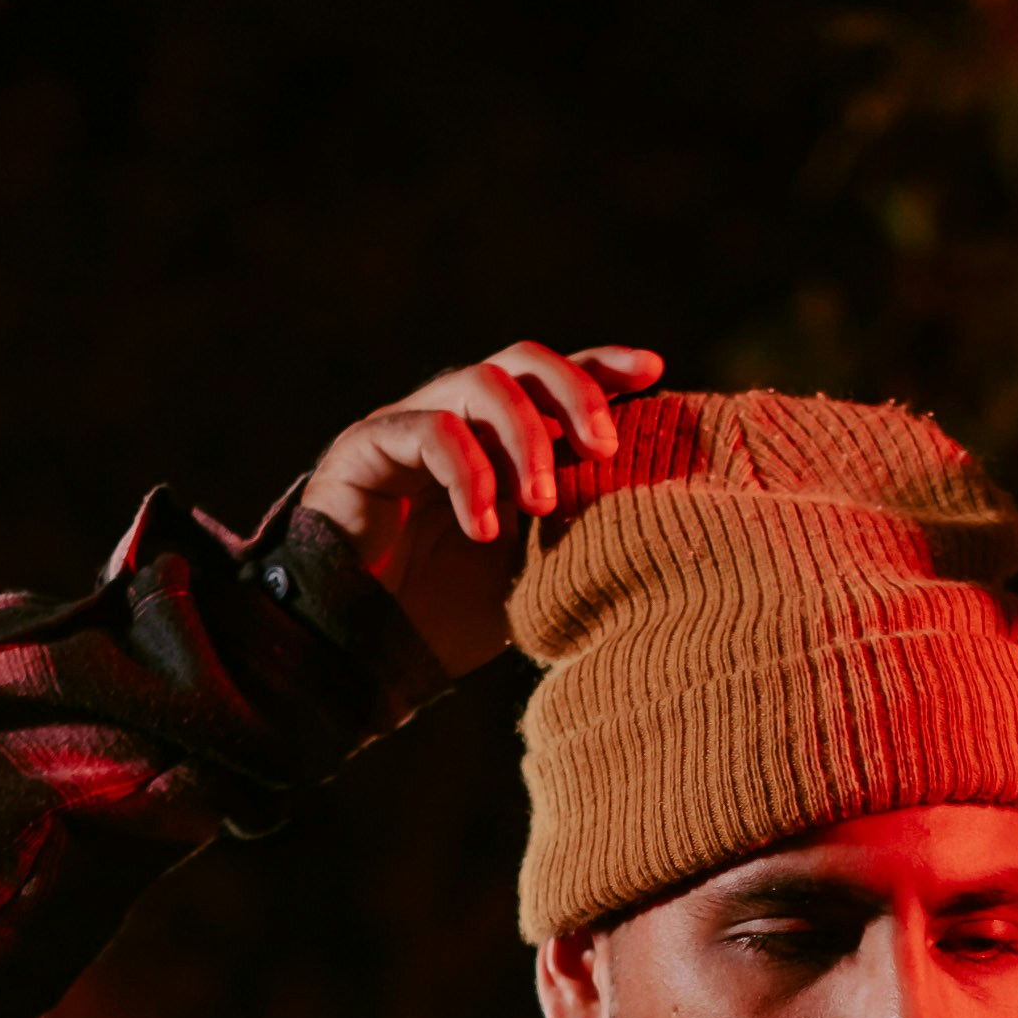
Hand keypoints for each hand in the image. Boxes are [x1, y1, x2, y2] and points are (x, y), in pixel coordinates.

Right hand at [302, 340, 664, 676]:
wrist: (362, 655)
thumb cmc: (445, 620)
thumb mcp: (533, 573)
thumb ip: (573, 527)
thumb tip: (645, 500)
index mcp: (498, 441)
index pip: (554, 381)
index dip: (603, 367)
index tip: (655, 373)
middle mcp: (456, 419)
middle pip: (522, 361)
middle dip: (574, 393)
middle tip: (603, 451)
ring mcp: (410, 425)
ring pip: (480, 383)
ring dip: (524, 438)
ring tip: (538, 505)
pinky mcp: (368, 445)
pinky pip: (430, 430)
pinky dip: (469, 474)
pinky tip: (484, 530)